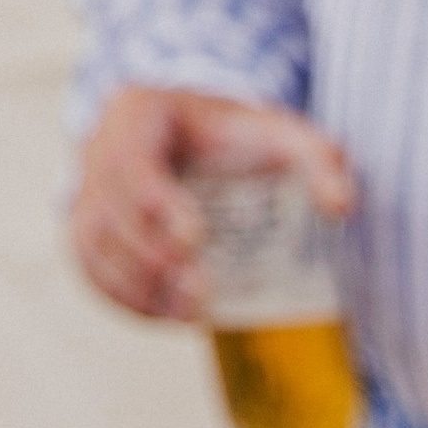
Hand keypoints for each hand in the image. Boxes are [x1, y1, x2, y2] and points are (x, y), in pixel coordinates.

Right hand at [69, 89, 352, 322]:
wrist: (199, 140)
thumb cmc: (238, 137)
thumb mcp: (281, 133)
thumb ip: (318, 157)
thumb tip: (341, 205)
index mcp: (137, 112)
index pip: (131, 159)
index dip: (157, 204)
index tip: (196, 239)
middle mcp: (99, 149)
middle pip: (108, 209)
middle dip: (151, 256)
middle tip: (203, 291)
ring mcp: (86, 191)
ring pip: (92, 244)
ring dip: (138, 286)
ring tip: (193, 311)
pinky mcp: (88, 230)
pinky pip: (90, 270)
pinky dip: (125, 298)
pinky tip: (170, 315)